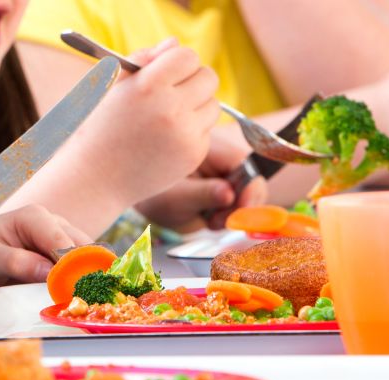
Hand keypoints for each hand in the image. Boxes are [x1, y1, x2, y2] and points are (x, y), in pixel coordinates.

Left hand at [0, 205, 91, 293]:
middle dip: (85, 269)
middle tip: (84, 295)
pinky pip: (83, 264)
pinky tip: (81, 293)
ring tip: (84, 296)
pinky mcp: (66, 252)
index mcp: (34, 217)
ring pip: (88, 254)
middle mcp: (53, 223)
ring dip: (87, 274)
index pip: (60, 240)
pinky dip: (83, 278)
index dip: (71, 263)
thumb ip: (17, 263)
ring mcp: (62, 237)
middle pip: (82, 245)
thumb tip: (49, 273)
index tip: (73, 287)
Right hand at [74, 39, 220, 206]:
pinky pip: (207, 131)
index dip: (179, 62)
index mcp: (149, 85)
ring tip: (170, 117)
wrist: (95, 177)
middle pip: (209, 78)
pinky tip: (168, 140)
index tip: (168, 72)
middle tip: (176, 92)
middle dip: (195, 81)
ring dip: (198, 106)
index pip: (188, 57)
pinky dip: (193, 132)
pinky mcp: (193, 155)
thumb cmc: (100, 126)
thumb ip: (143, 58)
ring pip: (214, 105)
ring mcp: (185, 134)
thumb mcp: (111, 84)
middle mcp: (171, 109)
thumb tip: (174, 43)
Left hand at [136, 130, 267, 231]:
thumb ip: (202, 195)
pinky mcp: (222, 186)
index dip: (250, 191)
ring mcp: (224, 173)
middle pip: (251, 183)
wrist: (137, 189)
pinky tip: (205, 216)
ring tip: (206, 219)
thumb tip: (229, 194)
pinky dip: (223, 215)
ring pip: (245, 197)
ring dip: (230, 213)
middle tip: (215, 221)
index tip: (241, 212)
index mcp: (212, 149)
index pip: (247, 168)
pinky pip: (234, 204)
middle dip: (240, 207)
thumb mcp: (174, 197)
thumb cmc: (152, 191)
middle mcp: (223, 159)